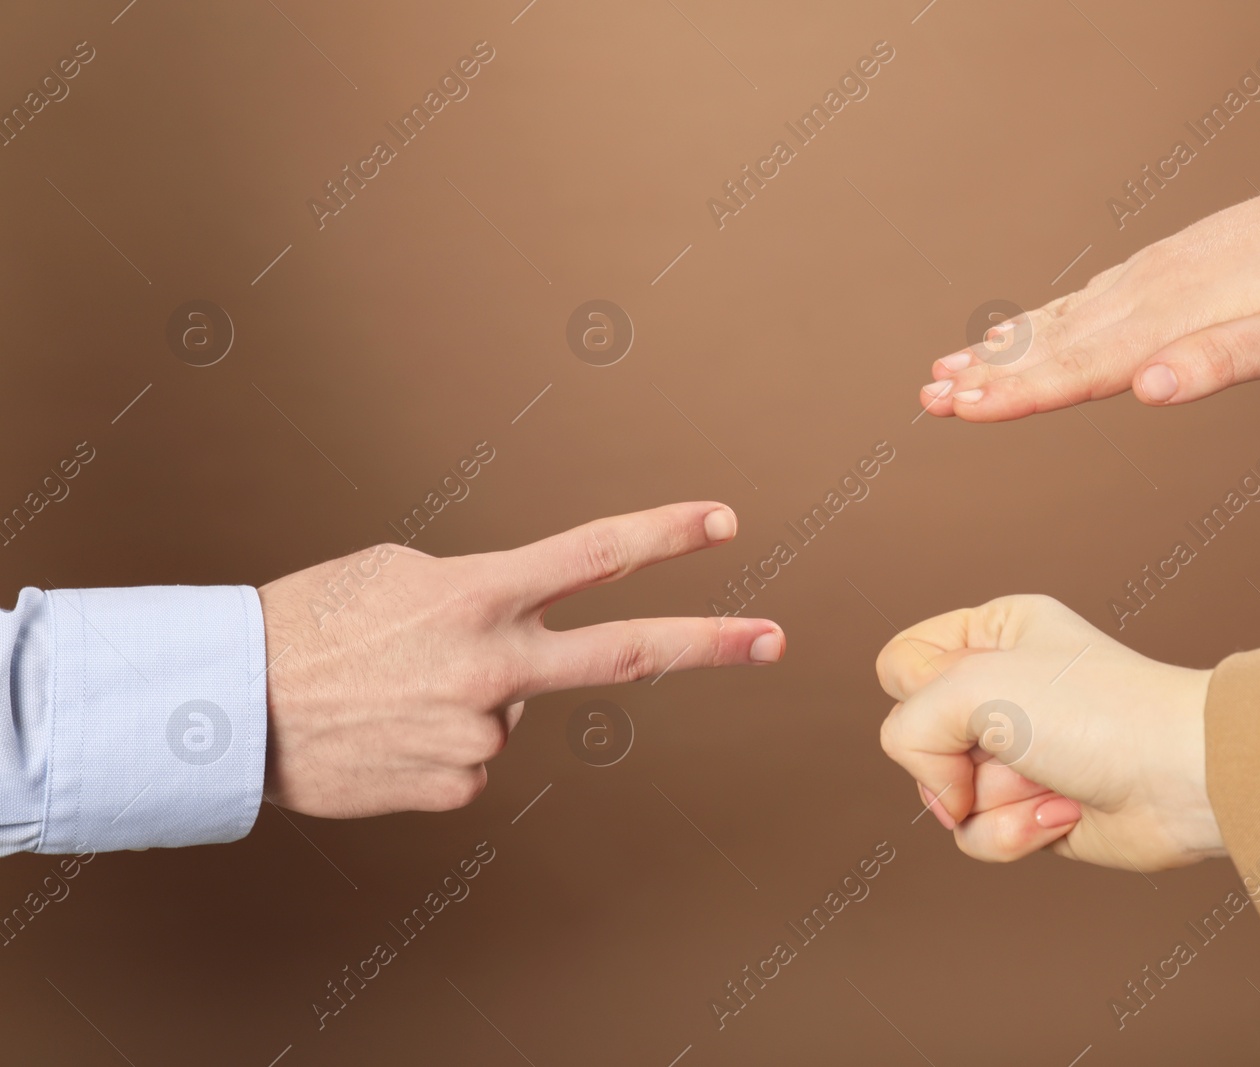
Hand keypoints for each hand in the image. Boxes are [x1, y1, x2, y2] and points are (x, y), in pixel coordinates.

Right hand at [258, 502, 783, 817]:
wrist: (229, 709)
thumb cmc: (309, 624)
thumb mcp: (399, 575)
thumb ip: (481, 596)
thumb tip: (523, 642)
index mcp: (477, 595)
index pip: (593, 555)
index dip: (664, 536)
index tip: (722, 522)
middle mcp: (494, 665)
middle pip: (626, 654)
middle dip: (711, 643)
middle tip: (776, 639)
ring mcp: (482, 732)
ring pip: (514, 708)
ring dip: (474, 696)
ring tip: (396, 691)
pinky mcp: (459, 786)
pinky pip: (475, 756)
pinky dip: (443, 740)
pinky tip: (391, 731)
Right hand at [877, 595, 1223, 870]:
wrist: (1182, 777)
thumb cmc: (1095, 710)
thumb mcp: (972, 685)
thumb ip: (909, 726)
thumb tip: (940, 797)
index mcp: (994, 633)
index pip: (899, 663)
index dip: (919, 690)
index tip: (970, 690)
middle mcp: (1003, 689)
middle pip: (917, 737)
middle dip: (955, 755)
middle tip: (1010, 743)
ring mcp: (1017, 754)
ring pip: (943, 794)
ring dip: (991, 799)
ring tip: (1046, 782)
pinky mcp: (1033, 810)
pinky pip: (978, 834)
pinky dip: (1013, 832)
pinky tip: (1062, 813)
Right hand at [918, 168, 1259, 419]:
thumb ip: (1221, 362)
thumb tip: (1151, 388)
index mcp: (1171, 319)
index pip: (1078, 367)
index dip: (1016, 393)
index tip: (962, 409)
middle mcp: (1146, 293)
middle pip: (1052, 344)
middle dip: (988, 375)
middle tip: (929, 398)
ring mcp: (1148, 277)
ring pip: (1058, 319)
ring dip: (1001, 348)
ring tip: (947, 369)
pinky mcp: (1158, 269)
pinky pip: (1081, 300)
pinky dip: (1039, 320)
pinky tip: (1017, 331)